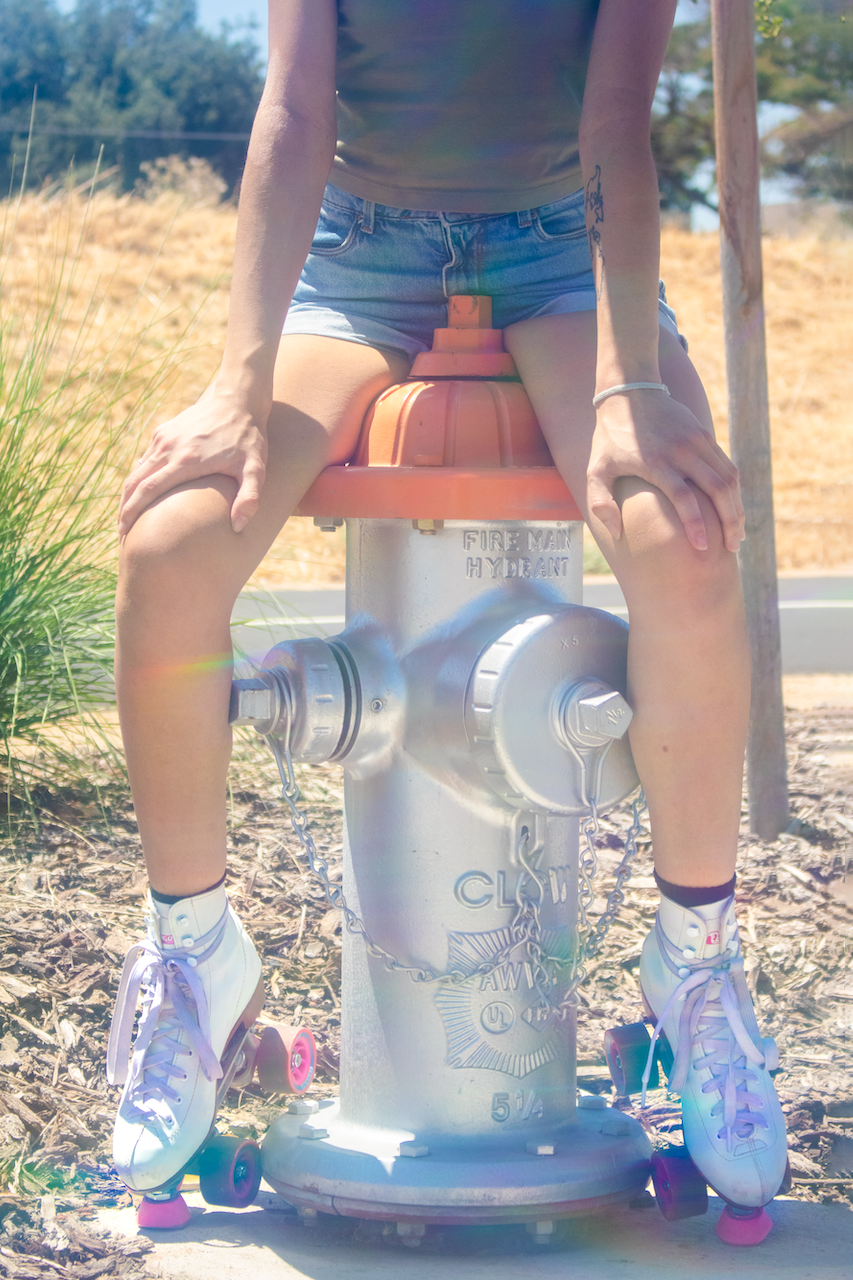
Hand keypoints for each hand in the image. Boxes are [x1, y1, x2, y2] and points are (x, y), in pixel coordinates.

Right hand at [118, 387, 268, 537]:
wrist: (237, 398)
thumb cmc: (248, 437)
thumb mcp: (255, 468)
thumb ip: (250, 497)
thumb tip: (238, 527)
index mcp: (185, 460)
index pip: (148, 490)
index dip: (133, 513)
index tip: (125, 533)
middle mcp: (167, 448)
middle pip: (134, 483)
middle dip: (124, 510)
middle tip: (122, 534)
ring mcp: (163, 438)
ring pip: (137, 471)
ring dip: (129, 495)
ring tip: (129, 518)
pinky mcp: (163, 432)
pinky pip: (145, 459)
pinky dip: (139, 479)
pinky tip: (143, 494)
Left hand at [586, 391, 743, 551]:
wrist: (629, 391)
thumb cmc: (609, 438)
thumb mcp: (595, 469)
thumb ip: (600, 502)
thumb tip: (616, 533)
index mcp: (655, 462)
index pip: (683, 497)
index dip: (695, 524)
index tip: (702, 547)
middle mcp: (681, 451)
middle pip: (716, 489)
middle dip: (729, 521)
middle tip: (732, 547)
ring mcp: (697, 441)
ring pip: (728, 478)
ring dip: (737, 507)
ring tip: (738, 533)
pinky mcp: (704, 435)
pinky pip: (727, 466)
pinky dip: (733, 490)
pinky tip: (733, 509)